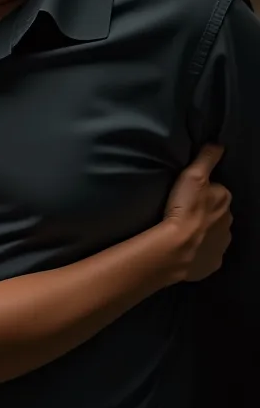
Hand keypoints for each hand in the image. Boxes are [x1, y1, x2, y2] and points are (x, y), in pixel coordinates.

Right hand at [162, 144, 231, 281]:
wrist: (177, 247)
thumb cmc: (185, 208)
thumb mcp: (193, 175)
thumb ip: (207, 158)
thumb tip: (219, 145)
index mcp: (225, 200)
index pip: (216, 191)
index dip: (203, 192)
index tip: (189, 194)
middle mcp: (229, 223)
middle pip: (216, 213)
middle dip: (205, 212)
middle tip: (184, 212)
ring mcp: (222, 245)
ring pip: (214, 234)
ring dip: (203, 231)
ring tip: (184, 230)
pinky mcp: (212, 263)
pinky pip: (207, 253)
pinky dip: (200, 251)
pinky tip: (187, 248)